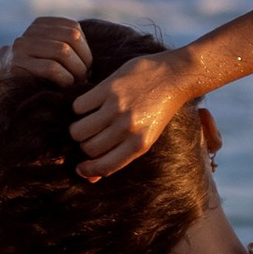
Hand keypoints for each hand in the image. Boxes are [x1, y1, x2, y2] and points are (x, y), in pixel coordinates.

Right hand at [5, 15, 92, 89]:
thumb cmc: (36, 72)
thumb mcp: (52, 54)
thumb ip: (70, 47)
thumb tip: (102, 52)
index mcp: (41, 24)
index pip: (73, 29)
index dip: (86, 50)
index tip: (86, 68)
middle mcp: (30, 31)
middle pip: (70, 39)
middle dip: (83, 61)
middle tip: (84, 78)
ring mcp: (21, 46)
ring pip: (62, 51)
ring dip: (76, 71)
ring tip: (76, 83)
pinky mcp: (17, 64)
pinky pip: (51, 68)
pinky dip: (65, 79)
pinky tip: (65, 86)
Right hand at [69, 48, 191, 179]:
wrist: (175, 75)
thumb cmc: (158, 108)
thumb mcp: (145, 136)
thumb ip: (119, 156)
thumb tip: (90, 178)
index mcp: (139, 144)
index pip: (104, 166)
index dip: (88, 170)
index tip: (79, 168)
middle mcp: (128, 128)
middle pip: (88, 148)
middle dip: (84, 144)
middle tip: (90, 134)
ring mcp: (117, 108)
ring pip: (79, 130)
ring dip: (78, 127)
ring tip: (86, 120)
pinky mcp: (109, 88)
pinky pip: (79, 106)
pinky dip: (80, 107)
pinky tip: (91, 102)